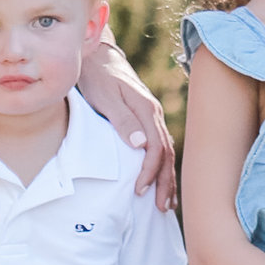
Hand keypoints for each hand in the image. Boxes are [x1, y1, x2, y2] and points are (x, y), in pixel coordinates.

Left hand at [78, 36, 177, 209]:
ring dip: (167, 178)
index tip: (139, 191)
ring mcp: (151, 116)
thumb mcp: (105, 96)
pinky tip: (161, 180)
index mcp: (146, 109)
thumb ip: (122, 119)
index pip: (156, 148)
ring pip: (166, 151)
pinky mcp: (145, 119)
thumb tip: (139, 145)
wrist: (97, 56)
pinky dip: (162, 166)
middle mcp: (153, 113)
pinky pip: (160, 146)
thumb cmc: (97, 77)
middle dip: (164, 182)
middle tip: (160, 208)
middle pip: (166, 153)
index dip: (149, 172)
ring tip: (166, 203)